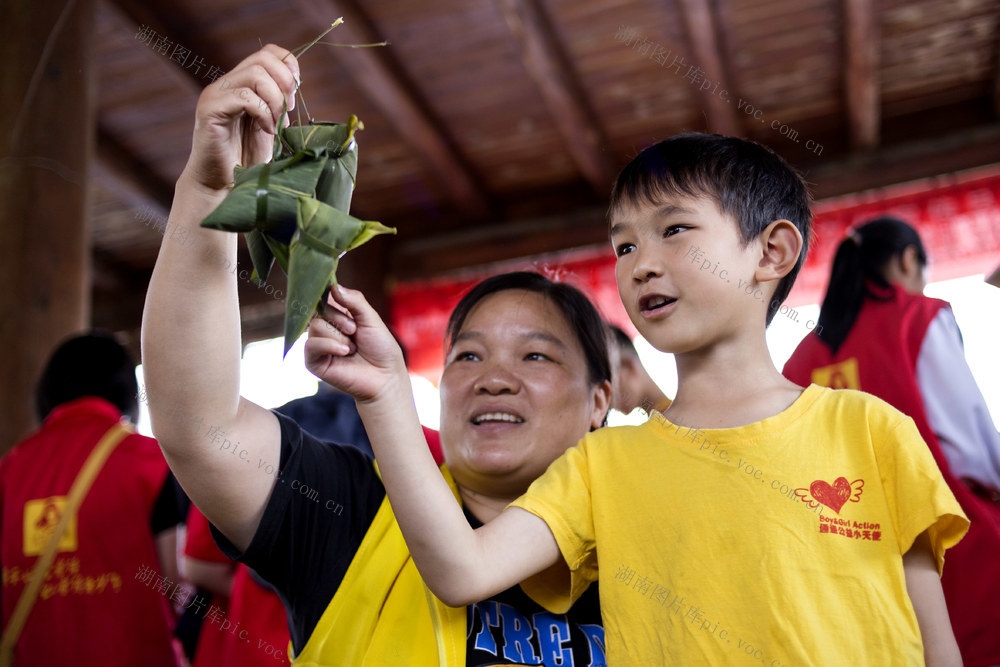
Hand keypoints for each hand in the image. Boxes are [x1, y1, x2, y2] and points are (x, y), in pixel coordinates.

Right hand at [181, 44, 299, 192]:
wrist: (222, 184)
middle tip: (288, 110)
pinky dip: (263, 112)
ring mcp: (215, 94)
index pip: (267, 52)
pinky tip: (266, 130)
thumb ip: (278, 102)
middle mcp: (226, 84)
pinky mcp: (210, 110)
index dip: (288, 66)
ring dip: (274, 100)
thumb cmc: (247, 159)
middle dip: (284, 84)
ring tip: (275, 124)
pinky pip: (245, 96)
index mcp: (241, 83)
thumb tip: (295, 82)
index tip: (294, 95)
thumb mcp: (270, 125)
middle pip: (262, 59)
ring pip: (255, 75)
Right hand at [304, 285, 407, 402]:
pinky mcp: (314, 362)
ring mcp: (319, 345)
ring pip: (315, 326)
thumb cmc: (381, 348)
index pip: (324, 297)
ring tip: (352, 347)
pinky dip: (329, 345)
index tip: (341, 298)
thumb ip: (354, 301)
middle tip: (354, 330)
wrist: (385, 376)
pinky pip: (311, 345)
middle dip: (339, 318)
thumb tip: (333, 286)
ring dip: (337, 335)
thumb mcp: (371, 319)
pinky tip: (345, 352)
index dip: (330, 296)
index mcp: (338, 316)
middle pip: (318, 310)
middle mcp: (326, 328)